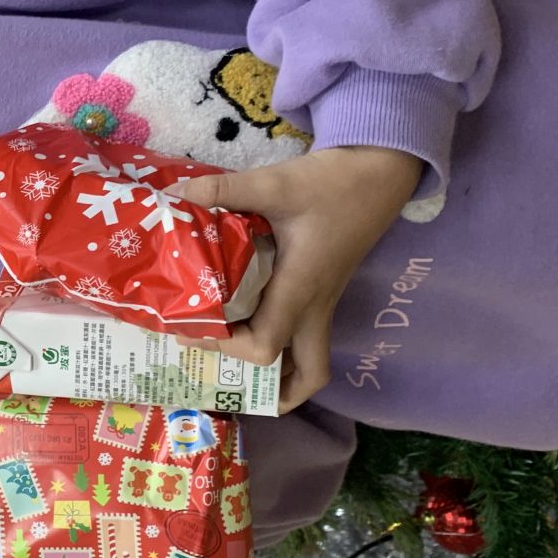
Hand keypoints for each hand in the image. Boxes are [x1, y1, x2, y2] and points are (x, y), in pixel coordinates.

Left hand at [178, 146, 421, 412]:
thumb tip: (175, 197)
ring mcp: (324, 299)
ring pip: (311, 358)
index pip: (265, 344)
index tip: (192, 330)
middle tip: (216, 364)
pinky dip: (284, 343)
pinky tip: (249, 319)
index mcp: (300, 288)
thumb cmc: (334, 182)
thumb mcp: (276, 183)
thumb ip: (225, 190)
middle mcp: (315, 304)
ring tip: (233, 360)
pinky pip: (307, 333)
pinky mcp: (324, 287)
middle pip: (306, 373)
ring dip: (280, 372)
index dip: (227, 348)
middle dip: (268, 386)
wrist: (382, 171)